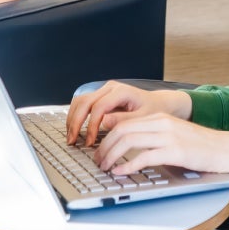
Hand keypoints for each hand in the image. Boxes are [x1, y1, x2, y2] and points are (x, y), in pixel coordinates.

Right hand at [65, 81, 191, 146]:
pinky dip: (76, 117)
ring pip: (80, 101)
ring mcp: (104, 91)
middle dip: (76, 122)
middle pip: (84, 101)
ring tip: (71, 137)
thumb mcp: (144, 118)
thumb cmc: (153, 110)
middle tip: (72, 140)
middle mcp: (110, 88)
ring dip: (72, 119)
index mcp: (121, 91)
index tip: (90, 141)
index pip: (99, 107)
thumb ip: (125, 120)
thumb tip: (104, 123)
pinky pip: (83, 104)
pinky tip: (75, 131)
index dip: (92, 125)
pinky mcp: (101, 97)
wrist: (158, 104)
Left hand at [93, 113, 228, 175]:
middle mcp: (162, 123)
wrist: (225, 148)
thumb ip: (152, 137)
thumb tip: (127, 148)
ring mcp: (169, 136)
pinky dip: (128, 165)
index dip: (107, 137)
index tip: (99, 150)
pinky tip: (121, 172)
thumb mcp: (173, 135)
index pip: (124, 123)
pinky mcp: (175, 151)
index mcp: (160, 117)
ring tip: (105, 167)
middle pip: (122, 130)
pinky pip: (144, 157)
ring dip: (112, 155)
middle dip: (105, 147)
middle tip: (97, 161)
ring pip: (129, 141)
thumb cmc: (200, 146)